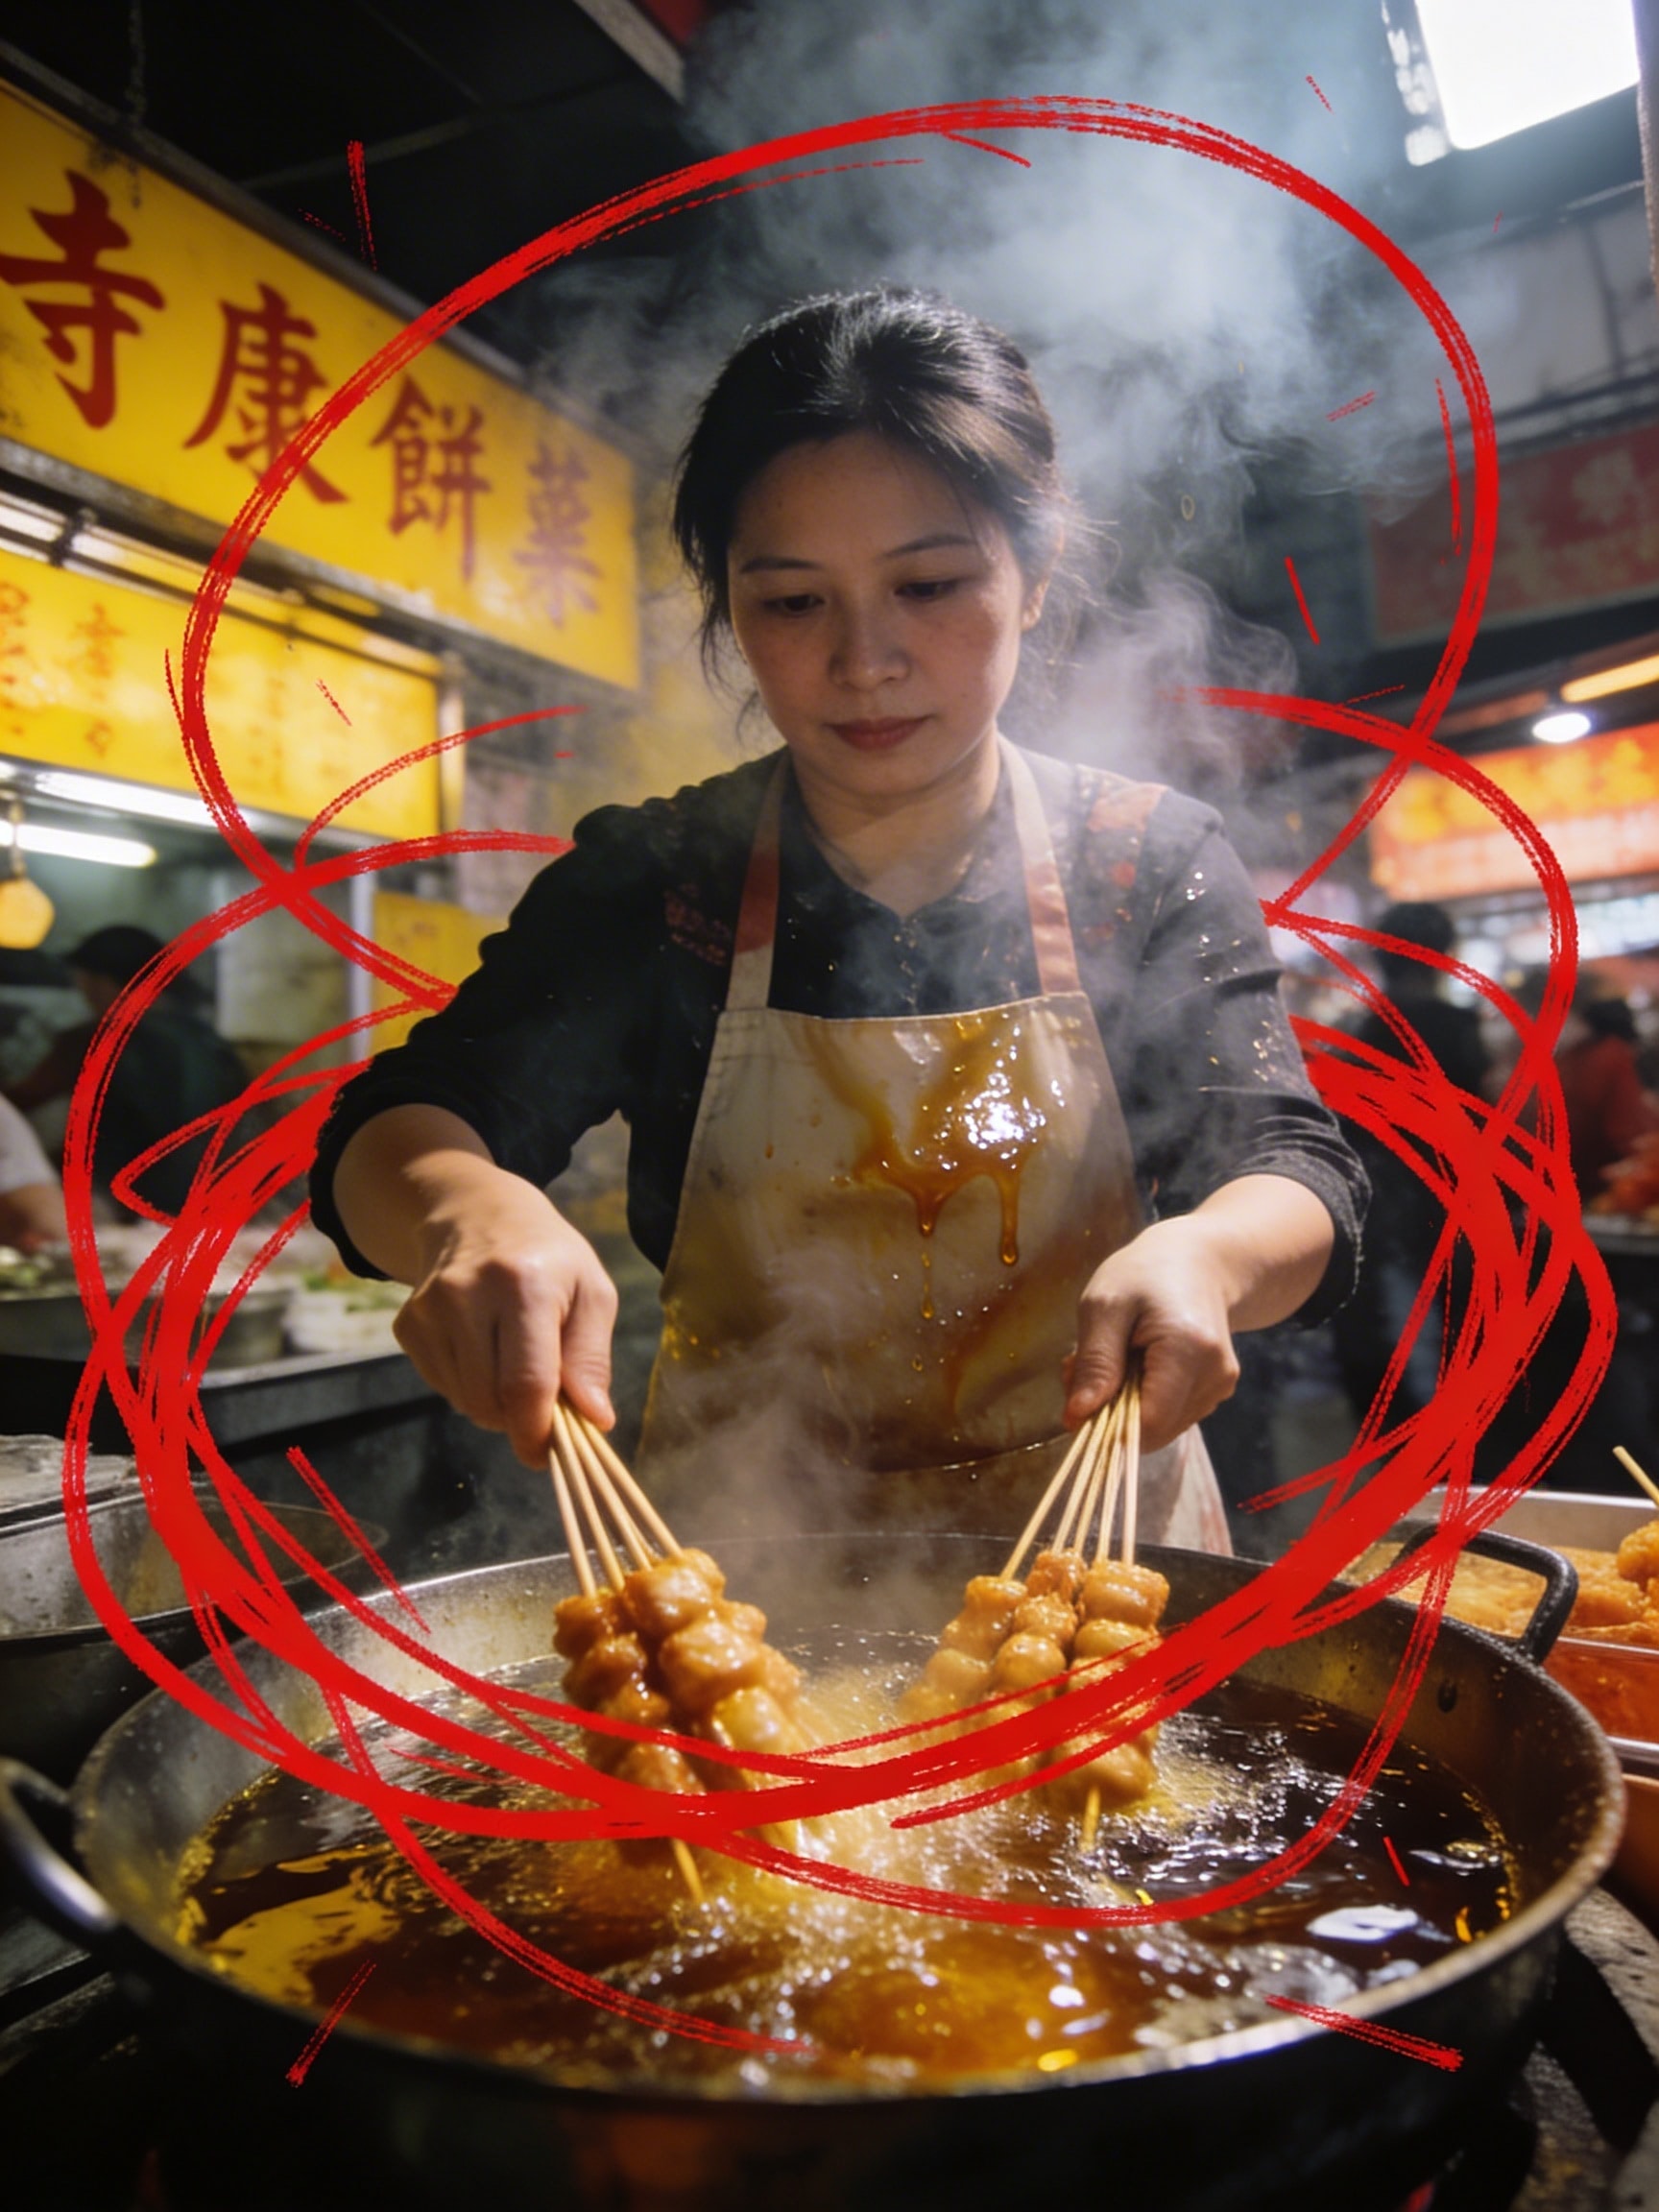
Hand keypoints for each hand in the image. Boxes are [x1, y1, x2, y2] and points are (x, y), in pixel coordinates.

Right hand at [391, 1161, 617, 1466]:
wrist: (476, 1213)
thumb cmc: (548, 1258)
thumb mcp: (592, 1292)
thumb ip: (592, 1358)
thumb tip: (595, 1421)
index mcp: (523, 1284)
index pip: (526, 1383)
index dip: (538, 1431)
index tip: (551, 1454)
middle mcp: (466, 1294)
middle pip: (490, 1401)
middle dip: (520, 1419)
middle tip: (544, 1401)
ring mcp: (428, 1310)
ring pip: (464, 1401)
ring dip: (496, 1403)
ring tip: (514, 1361)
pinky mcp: (406, 1325)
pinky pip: (442, 1387)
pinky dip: (469, 1386)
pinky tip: (483, 1350)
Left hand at [1065, 1218, 1240, 1452]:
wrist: (1200, 1260)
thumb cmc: (1145, 1274)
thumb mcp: (1105, 1306)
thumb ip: (1095, 1364)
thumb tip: (1077, 1420)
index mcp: (1190, 1350)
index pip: (1147, 1425)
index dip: (1104, 1421)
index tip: (1075, 1385)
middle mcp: (1215, 1377)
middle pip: (1152, 1430)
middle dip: (1109, 1409)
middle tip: (1083, 1364)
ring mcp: (1220, 1387)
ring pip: (1158, 1427)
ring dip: (1122, 1403)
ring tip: (1113, 1355)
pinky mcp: (1217, 1391)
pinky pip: (1169, 1415)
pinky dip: (1142, 1398)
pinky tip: (1134, 1362)